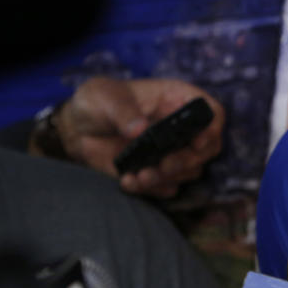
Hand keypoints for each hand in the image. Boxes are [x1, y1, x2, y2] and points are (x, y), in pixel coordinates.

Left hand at [52, 76, 224, 197]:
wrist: (75, 130)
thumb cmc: (96, 102)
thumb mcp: (106, 98)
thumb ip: (123, 112)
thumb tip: (140, 129)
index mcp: (178, 100)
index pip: (212, 112)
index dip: (212, 127)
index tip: (198, 142)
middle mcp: (182, 126)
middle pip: (208, 147)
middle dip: (187, 161)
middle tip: (162, 167)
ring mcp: (171, 151)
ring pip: (190, 170)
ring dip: (167, 178)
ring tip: (138, 177)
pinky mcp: (157, 171)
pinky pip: (168, 186)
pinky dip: (152, 189)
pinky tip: (127, 182)